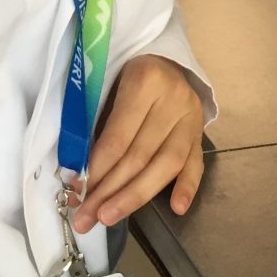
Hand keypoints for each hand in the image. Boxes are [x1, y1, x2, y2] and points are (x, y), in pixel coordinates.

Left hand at [72, 56, 203, 233]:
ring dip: (136, 197)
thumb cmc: (126, 72)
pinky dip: (187, 187)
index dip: (97, 168)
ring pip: (166, 165)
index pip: (118, 137)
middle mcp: (172, 101)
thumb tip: (76, 173)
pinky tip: (176, 209)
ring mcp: (190, 118)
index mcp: (145, 82)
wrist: (164, 58)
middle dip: (110, 191)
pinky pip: (196, 163)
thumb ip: (97, 123)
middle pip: (140, 155)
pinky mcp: (200, 132)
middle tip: (86, 218)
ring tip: (110, 218)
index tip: (77, 193)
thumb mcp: (108, 84)